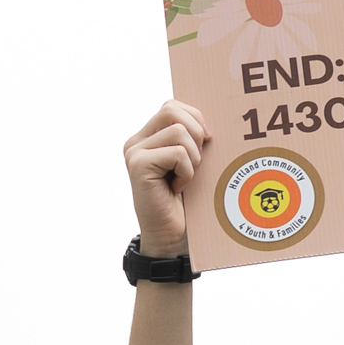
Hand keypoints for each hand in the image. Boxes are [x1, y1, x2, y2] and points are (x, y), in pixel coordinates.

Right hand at [122, 100, 206, 257]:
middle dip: (196, 133)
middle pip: (172, 110)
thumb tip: (209, 121)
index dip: (195, 118)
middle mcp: (136, 142)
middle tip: (197, 162)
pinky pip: (178, 153)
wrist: (173, 238)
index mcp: (147, 138)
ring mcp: (134, 153)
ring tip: (185, 179)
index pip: (172, 106)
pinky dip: (187, 172)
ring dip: (193, 158)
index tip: (206, 141)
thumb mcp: (192, 162)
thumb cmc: (187, 202)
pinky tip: (177, 188)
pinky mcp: (138, 166)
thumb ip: (192, 138)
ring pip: (179, 132)